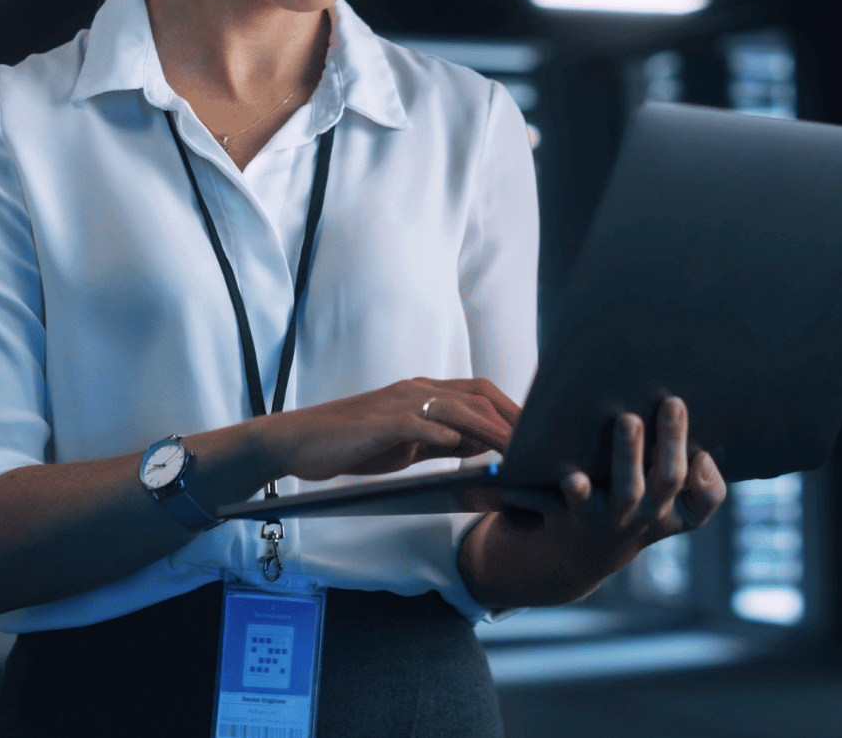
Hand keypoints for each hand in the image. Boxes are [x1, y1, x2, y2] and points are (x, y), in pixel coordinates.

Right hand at [259, 378, 520, 481]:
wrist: (299, 441)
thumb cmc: (354, 445)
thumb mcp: (407, 445)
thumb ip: (443, 442)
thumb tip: (483, 447)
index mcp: (424, 394)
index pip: (480, 393)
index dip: (513, 410)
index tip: (542, 433)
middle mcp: (416, 390)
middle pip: (477, 395)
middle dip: (512, 418)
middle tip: (541, 444)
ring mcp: (397, 403)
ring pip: (455, 407)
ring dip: (488, 428)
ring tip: (515, 450)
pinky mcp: (378, 422)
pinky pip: (415, 422)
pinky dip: (439, 431)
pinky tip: (459, 444)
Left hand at [502, 396, 724, 585]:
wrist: (586, 551)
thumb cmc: (636, 508)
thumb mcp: (670, 505)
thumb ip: (690, 476)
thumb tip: (697, 443)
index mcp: (675, 507)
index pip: (705, 499)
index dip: (708, 480)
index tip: (703, 451)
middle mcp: (648, 513)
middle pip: (669, 479)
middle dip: (671, 440)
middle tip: (672, 402)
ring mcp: (614, 516)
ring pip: (628, 490)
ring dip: (629, 454)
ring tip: (627, 419)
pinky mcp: (578, 514)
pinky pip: (578, 502)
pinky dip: (576, 490)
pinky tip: (573, 475)